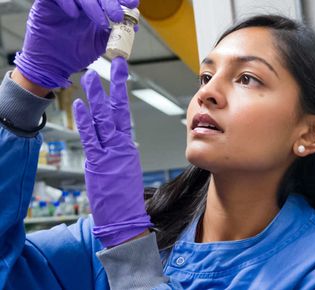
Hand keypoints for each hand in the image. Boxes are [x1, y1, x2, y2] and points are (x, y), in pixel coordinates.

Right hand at [15, 0, 138, 88]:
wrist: (52, 65)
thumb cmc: (75, 54)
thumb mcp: (100, 44)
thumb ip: (115, 34)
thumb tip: (133, 28)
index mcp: (95, 9)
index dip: (122, 0)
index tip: (133, 4)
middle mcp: (81, 3)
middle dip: (111, 2)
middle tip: (118, 15)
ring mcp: (65, 3)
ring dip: (92, 5)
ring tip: (101, 22)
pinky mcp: (47, 4)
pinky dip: (67, 3)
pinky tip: (74, 15)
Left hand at [73, 57, 151, 247]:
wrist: (127, 218)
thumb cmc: (126, 197)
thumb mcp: (127, 170)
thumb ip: (121, 153)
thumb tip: (118, 142)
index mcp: (129, 148)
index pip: (124, 114)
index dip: (122, 93)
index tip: (122, 75)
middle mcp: (121, 146)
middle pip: (116, 110)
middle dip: (112, 86)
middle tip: (110, 66)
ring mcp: (110, 153)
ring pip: (103, 119)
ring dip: (96, 97)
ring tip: (90, 77)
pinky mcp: (98, 163)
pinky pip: (91, 138)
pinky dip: (85, 121)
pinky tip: (81, 105)